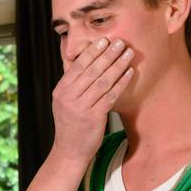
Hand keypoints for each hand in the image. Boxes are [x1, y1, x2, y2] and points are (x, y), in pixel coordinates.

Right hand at [50, 37, 135, 161]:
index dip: (92, 52)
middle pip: (91, 71)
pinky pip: (111, 96)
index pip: (77, 66)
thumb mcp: (64, 101)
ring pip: (103, 82)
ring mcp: (81, 108)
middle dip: (107, 55)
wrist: (69, 150)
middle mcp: (69, 98)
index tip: (104, 40)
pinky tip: (129, 73)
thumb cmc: (70, 124)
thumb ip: (72, 82)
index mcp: (61, 90)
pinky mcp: (93, 118)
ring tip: (128, 53)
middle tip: (120, 42)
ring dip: (117, 65)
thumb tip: (77, 59)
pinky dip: (121, 83)